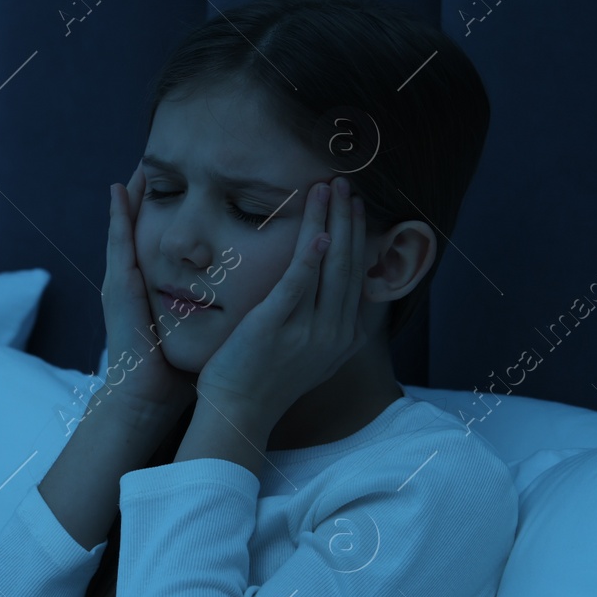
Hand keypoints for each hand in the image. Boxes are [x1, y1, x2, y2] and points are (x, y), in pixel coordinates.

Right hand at [98, 161, 198, 423]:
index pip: (169, 237)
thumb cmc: (175, 367)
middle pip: (143, 224)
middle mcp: (137, 277)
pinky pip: (118, 243)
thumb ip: (215, 302)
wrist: (146, 397)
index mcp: (157, 285)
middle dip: (151, 190)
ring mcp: (122, 280)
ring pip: (127, 225)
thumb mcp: (201, 324)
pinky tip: (120, 187)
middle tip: (161, 153)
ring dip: (132, 191)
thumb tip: (246, 288)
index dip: (179, 206)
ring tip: (142, 157)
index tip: (197, 176)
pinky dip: (117, 216)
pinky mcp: (118, 288)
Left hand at [194, 176, 369, 427]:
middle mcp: (335, 334)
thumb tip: (337, 287)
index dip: (359, 236)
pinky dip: (309, 254)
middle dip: (349, 219)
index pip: (358, 275)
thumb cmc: (264, 380)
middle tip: (346, 184)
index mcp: (344, 337)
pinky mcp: (276, 326)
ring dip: (331, 221)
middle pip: (348, 263)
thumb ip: (326, 320)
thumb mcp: (310, 352)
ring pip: (329, 265)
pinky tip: (316, 228)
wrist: (237, 412)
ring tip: (329, 187)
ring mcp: (309, 331)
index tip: (356, 206)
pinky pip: (298, 283)